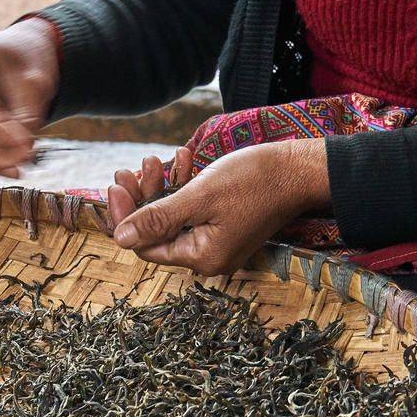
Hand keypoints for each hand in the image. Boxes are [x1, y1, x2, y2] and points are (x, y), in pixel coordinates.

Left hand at [108, 140, 330, 275]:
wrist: (302, 168)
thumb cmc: (255, 181)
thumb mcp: (198, 197)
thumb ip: (158, 218)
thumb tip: (119, 238)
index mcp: (201, 257)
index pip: (145, 245)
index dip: (125, 216)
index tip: (115, 185)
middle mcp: (208, 256)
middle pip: (156, 231)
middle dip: (139, 198)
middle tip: (126, 170)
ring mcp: (217, 240)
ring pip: (172, 216)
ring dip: (159, 187)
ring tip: (152, 159)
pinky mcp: (224, 223)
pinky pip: (192, 209)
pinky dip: (181, 186)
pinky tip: (181, 159)